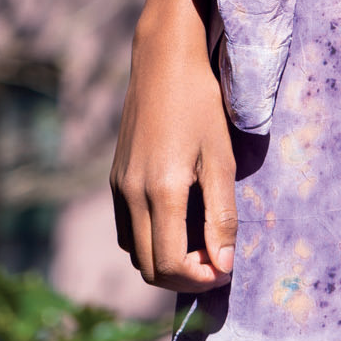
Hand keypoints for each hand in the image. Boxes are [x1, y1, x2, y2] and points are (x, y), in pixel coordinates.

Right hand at [110, 0, 236, 290]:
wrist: (164, 61)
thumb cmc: (202, 104)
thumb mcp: (221, 158)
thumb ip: (221, 215)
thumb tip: (223, 265)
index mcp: (160, 191)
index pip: (171, 265)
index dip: (200, 278)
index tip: (226, 268)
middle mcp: (131, 194)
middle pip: (149, 267)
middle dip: (184, 277)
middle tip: (216, 263)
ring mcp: (118, 186)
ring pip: (134, 251)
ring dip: (165, 260)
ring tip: (200, 244)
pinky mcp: (114, 177)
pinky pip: (126, 229)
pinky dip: (149, 240)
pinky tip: (176, 223)